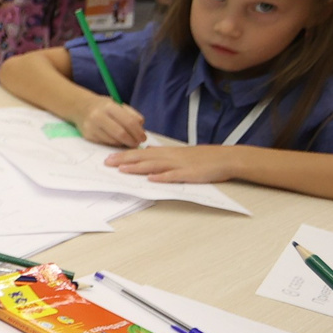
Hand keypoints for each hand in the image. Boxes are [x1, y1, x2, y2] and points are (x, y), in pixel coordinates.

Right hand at [76, 101, 147, 147]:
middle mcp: (98, 116)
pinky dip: (115, 143)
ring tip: (128, 142)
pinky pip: (106, 143)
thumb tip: (141, 129)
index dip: (138, 132)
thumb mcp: (118, 105)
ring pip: (113, 141)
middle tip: (137, 143)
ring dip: (124, 143)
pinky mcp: (88, 135)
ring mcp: (92, 127)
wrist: (80, 107)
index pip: (129, 122)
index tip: (143, 137)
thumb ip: (132, 115)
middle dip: (132, 141)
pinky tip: (118, 141)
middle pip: (121, 133)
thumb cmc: (104, 107)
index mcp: (109, 106)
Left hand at [106, 141, 237, 182]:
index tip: (108, 158)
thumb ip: (162, 154)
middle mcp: (170, 157)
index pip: (141, 153)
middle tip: (107, 163)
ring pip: (155, 166)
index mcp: (167, 152)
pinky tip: (152, 179)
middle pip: (143, 158)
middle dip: (124, 160)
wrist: (225, 158)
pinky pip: (175, 176)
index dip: (124, 155)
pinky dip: (163, 177)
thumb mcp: (179, 153)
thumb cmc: (202, 158)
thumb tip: (146, 153)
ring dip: (138, 168)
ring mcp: (180, 165)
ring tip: (122, 170)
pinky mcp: (190, 174)